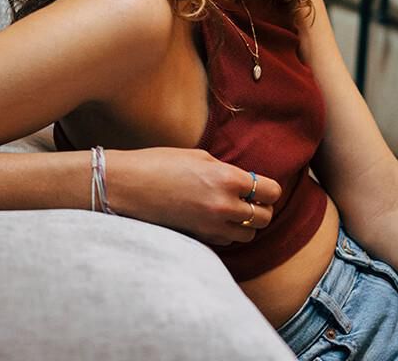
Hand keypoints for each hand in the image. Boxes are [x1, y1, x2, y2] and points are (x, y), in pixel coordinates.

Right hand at [106, 147, 281, 245]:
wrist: (127, 186)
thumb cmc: (160, 163)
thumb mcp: (200, 157)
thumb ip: (227, 170)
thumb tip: (245, 181)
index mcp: (227, 179)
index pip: (270, 191)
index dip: (268, 188)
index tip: (260, 184)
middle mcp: (225, 206)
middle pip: (265, 216)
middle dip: (261, 206)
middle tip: (250, 197)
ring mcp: (212, 226)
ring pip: (249, 234)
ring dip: (246, 222)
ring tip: (233, 208)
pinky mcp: (200, 238)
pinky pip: (228, 240)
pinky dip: (229, 232)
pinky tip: (216, 217)